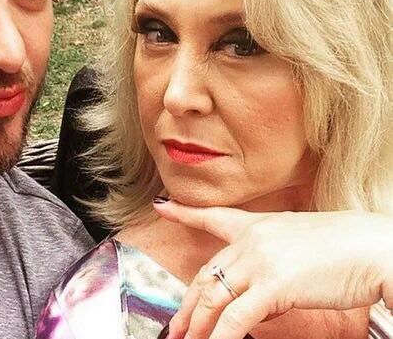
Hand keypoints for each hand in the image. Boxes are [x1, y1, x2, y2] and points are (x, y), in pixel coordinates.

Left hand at [153, 202, 392, 338]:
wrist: (370, 246)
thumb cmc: (342, 247)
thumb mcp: (295, 246)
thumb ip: (268, 266)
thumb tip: (255, 299)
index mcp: (256, 226)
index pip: (213, 217)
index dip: (184, 213)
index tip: (162, 208)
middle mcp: (251, 239)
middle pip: (207, 273)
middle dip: (188, 304)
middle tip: (176, 327)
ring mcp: (259, 260)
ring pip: (215, 296)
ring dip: (198, 324)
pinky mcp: (273, 284)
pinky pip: (238, 316)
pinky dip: (222, 336)